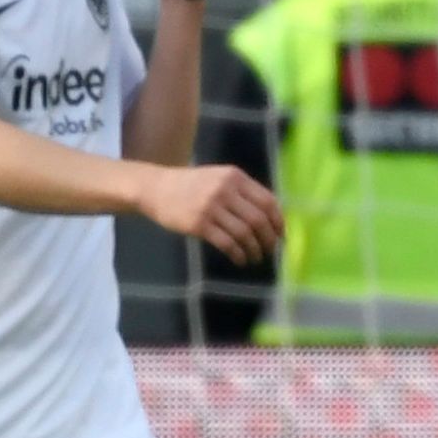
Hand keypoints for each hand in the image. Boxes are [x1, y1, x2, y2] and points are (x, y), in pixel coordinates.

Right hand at [134, 162, 281, 264]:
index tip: (281, 236)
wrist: (156, 188)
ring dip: (254, 250)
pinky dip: (238, 255)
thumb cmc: (191, 186)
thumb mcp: (219, 178)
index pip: (267, 201)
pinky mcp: (199, 224)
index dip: (278, 221)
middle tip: (269, 251)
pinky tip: (240, 260)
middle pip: (258, 220)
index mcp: (235, 177)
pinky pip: (227, 243)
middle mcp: (225, 190)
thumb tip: (270, 218)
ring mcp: (211, 207)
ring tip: (255, 258)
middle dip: (268, 239)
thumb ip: (242, 192)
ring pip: (244, 234)